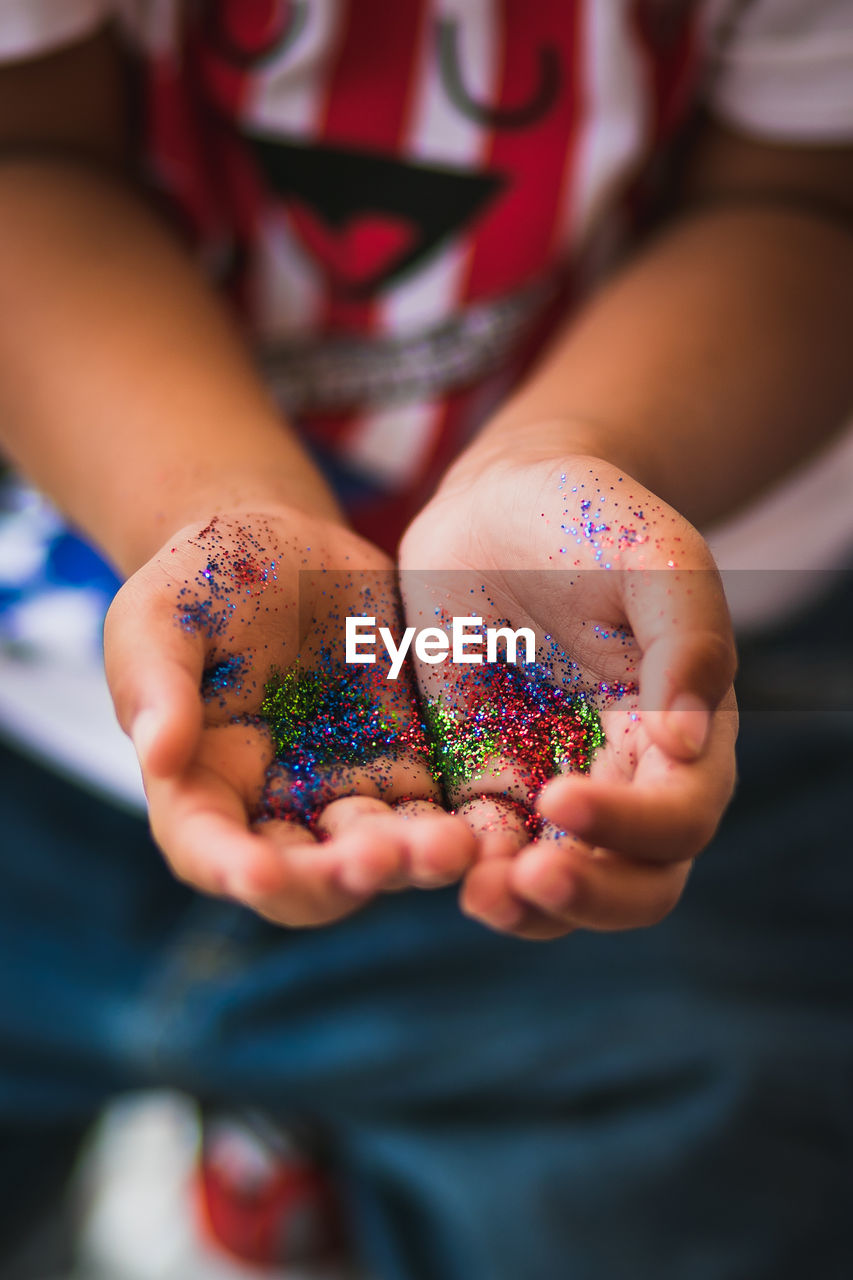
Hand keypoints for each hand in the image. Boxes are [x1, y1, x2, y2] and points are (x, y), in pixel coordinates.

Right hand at [105, 508, 474, 926]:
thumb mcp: (161, 615)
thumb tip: (157, 757)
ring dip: (417, 862)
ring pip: (386, 856)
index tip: (259, 873)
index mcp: (202, 785)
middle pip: (308, 879)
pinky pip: (445, 812)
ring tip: (456, 843)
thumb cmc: (205, 581)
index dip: (231, 868)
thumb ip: (156, 683)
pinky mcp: (415, 770)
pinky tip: (502, 824)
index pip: (207, 848)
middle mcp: (279, 811)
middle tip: (377, 857)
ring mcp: (352, 795)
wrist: (291, 549)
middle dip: (341, 878)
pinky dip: (472, 828)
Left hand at [399, 452, 737, 938]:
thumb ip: (689, 636)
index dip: (632, 825)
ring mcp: (552, 786)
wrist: (493, 504)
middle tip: (518, 882)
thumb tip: (689, 745)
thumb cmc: (587, 516)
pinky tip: (419, 856)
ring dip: (521, 905)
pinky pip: (478, 848)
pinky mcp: (483, 782)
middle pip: (633, 884)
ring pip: (554, 884)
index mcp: (686, 732)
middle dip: (584, 896)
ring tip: (471, 892)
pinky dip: (458, 866)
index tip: (558, 796)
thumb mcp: (653, 553)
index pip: (681, 816)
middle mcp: (627, 777)